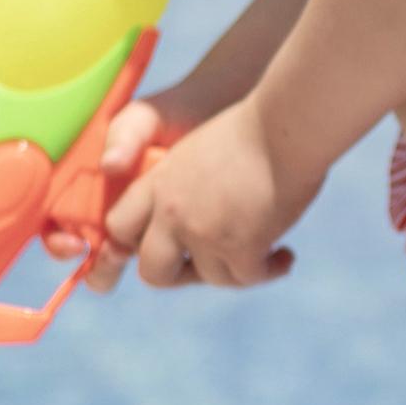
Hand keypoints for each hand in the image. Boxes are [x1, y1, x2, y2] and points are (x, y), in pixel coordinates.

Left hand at [108, 94, 308, 288]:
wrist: (285, 126)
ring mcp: (204, 232)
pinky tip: (284, 257)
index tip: (166, 244)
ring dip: (237, 271)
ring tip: (264, 257)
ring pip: (210, 278)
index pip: (120, 227)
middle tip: (204, 268)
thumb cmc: (250, 130)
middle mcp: (172, 212)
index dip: (137, 244)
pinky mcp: (240, 246)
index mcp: (157, 184)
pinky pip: (248, 278)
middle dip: (178, 276)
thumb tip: (181, 226)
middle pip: (152, 273)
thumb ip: (177, 188)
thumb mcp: (195, 152)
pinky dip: (270, 270)